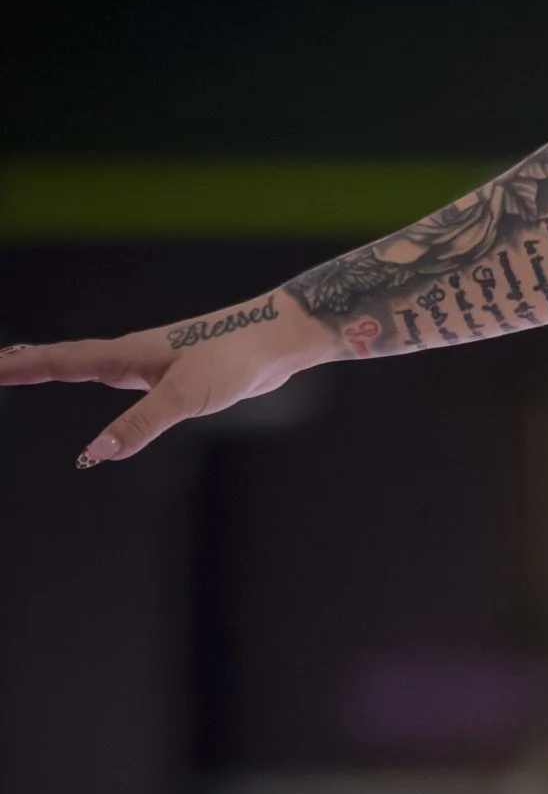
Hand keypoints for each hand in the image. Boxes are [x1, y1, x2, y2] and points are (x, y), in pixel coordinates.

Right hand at [0, 292, 329, 465]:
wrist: (277, 339)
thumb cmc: (234, 359)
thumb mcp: (185, 398)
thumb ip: (139, 426)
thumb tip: (96, 454)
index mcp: (127, 356)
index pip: (60, 361)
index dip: (21, 367)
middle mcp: (132, 354)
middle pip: (66, 358)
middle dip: (26, 364)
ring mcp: (151, 361)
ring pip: (90, 363)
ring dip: (56, 364)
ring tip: (27, 367)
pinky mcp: (173, 371)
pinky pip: (119, 374)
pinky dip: (94, 374)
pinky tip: (100, 378)